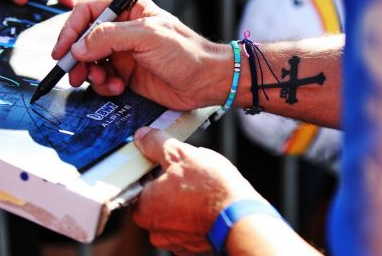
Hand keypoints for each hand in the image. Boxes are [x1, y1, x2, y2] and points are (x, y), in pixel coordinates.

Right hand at [52, 0, 230, 110]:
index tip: (63, 49)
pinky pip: (103, 79)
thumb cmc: (186, 53)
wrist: (205, 82)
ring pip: (90, 61)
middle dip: (76, 56)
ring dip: (90, 73)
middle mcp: (123, 30)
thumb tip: (78, 47)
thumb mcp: (147, 37)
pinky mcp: (126, 74)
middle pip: (85, 38)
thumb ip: (109, 37)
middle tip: (74, 72)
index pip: (89, 10)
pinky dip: (104, 86)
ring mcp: (124, 53)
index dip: (72, 28)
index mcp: (129, 10)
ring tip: (102, 81)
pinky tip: (118, 88)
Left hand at [132, 127, 262, 254]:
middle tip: (190, 172)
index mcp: (144, 208)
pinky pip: (190, 226)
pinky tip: (209, 203)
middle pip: (157, 199)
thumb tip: (143, 136)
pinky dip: (196, 215)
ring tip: (203, 188)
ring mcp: (175, 242)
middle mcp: (155, 230)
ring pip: (174, 213)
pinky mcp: (193, 247)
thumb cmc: (211, 187)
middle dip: (172, 185)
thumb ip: (157, 144)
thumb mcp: (181, 154)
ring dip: (184, 200)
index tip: (169, 161)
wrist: (241, 216)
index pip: (140, 183)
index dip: (155, 168)